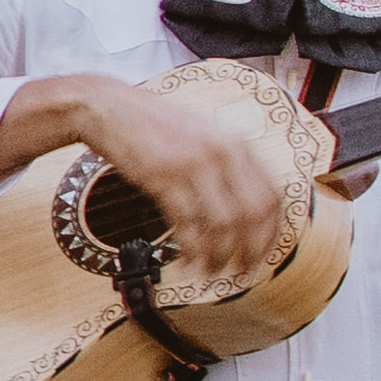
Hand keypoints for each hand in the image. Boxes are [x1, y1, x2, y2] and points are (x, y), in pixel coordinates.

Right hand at [58, 74, 288, 269]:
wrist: (108, 108)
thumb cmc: (151, 128)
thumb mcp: (201, 139)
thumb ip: (225, 167)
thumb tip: (242, 214)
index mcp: (237, 144)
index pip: (272, 198)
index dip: (270, 234)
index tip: (261, 256)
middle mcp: (223, 152)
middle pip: (253, 215)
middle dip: (250, 251)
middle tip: (240, 272)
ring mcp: (194, 163)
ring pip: (223, 224)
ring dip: (219, 256)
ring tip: (209, 271)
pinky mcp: (164, 176)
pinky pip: (188, 223)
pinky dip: (192, 249)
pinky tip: (188, 261)